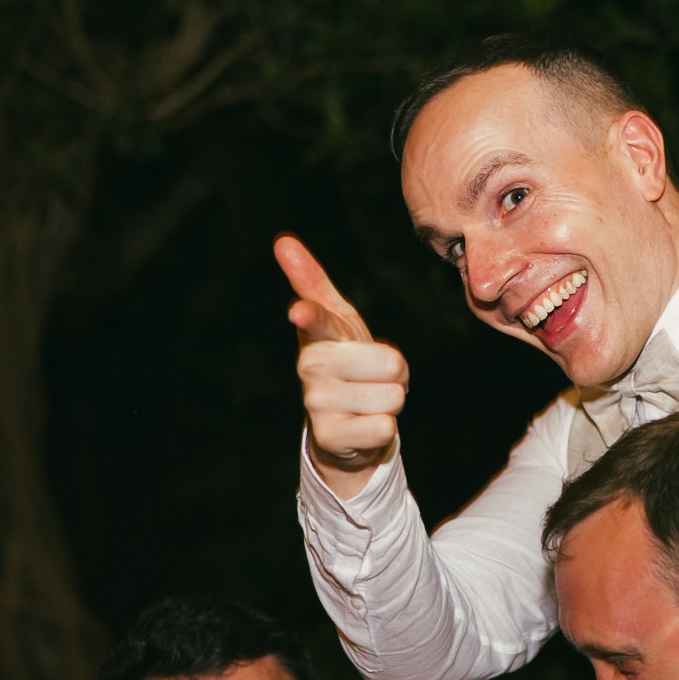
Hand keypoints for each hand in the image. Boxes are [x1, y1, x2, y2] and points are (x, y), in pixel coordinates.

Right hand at [274, 235, 408, 498]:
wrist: (345, 423)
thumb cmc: (347, 360)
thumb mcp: (336, 320)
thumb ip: (312, 281)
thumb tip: (283, 241)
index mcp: (316, 336)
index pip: (317, 320)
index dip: (311, 315)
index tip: (299, 311)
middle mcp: (311, 368)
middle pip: (389, 362)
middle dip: (396, 371)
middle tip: (375, 376)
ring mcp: (318, 405)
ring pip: (392, 396)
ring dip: (391, 399)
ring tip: (369, 399)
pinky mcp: (332, 438)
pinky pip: (385, 427)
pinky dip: (384, 428)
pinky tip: (364, 425)